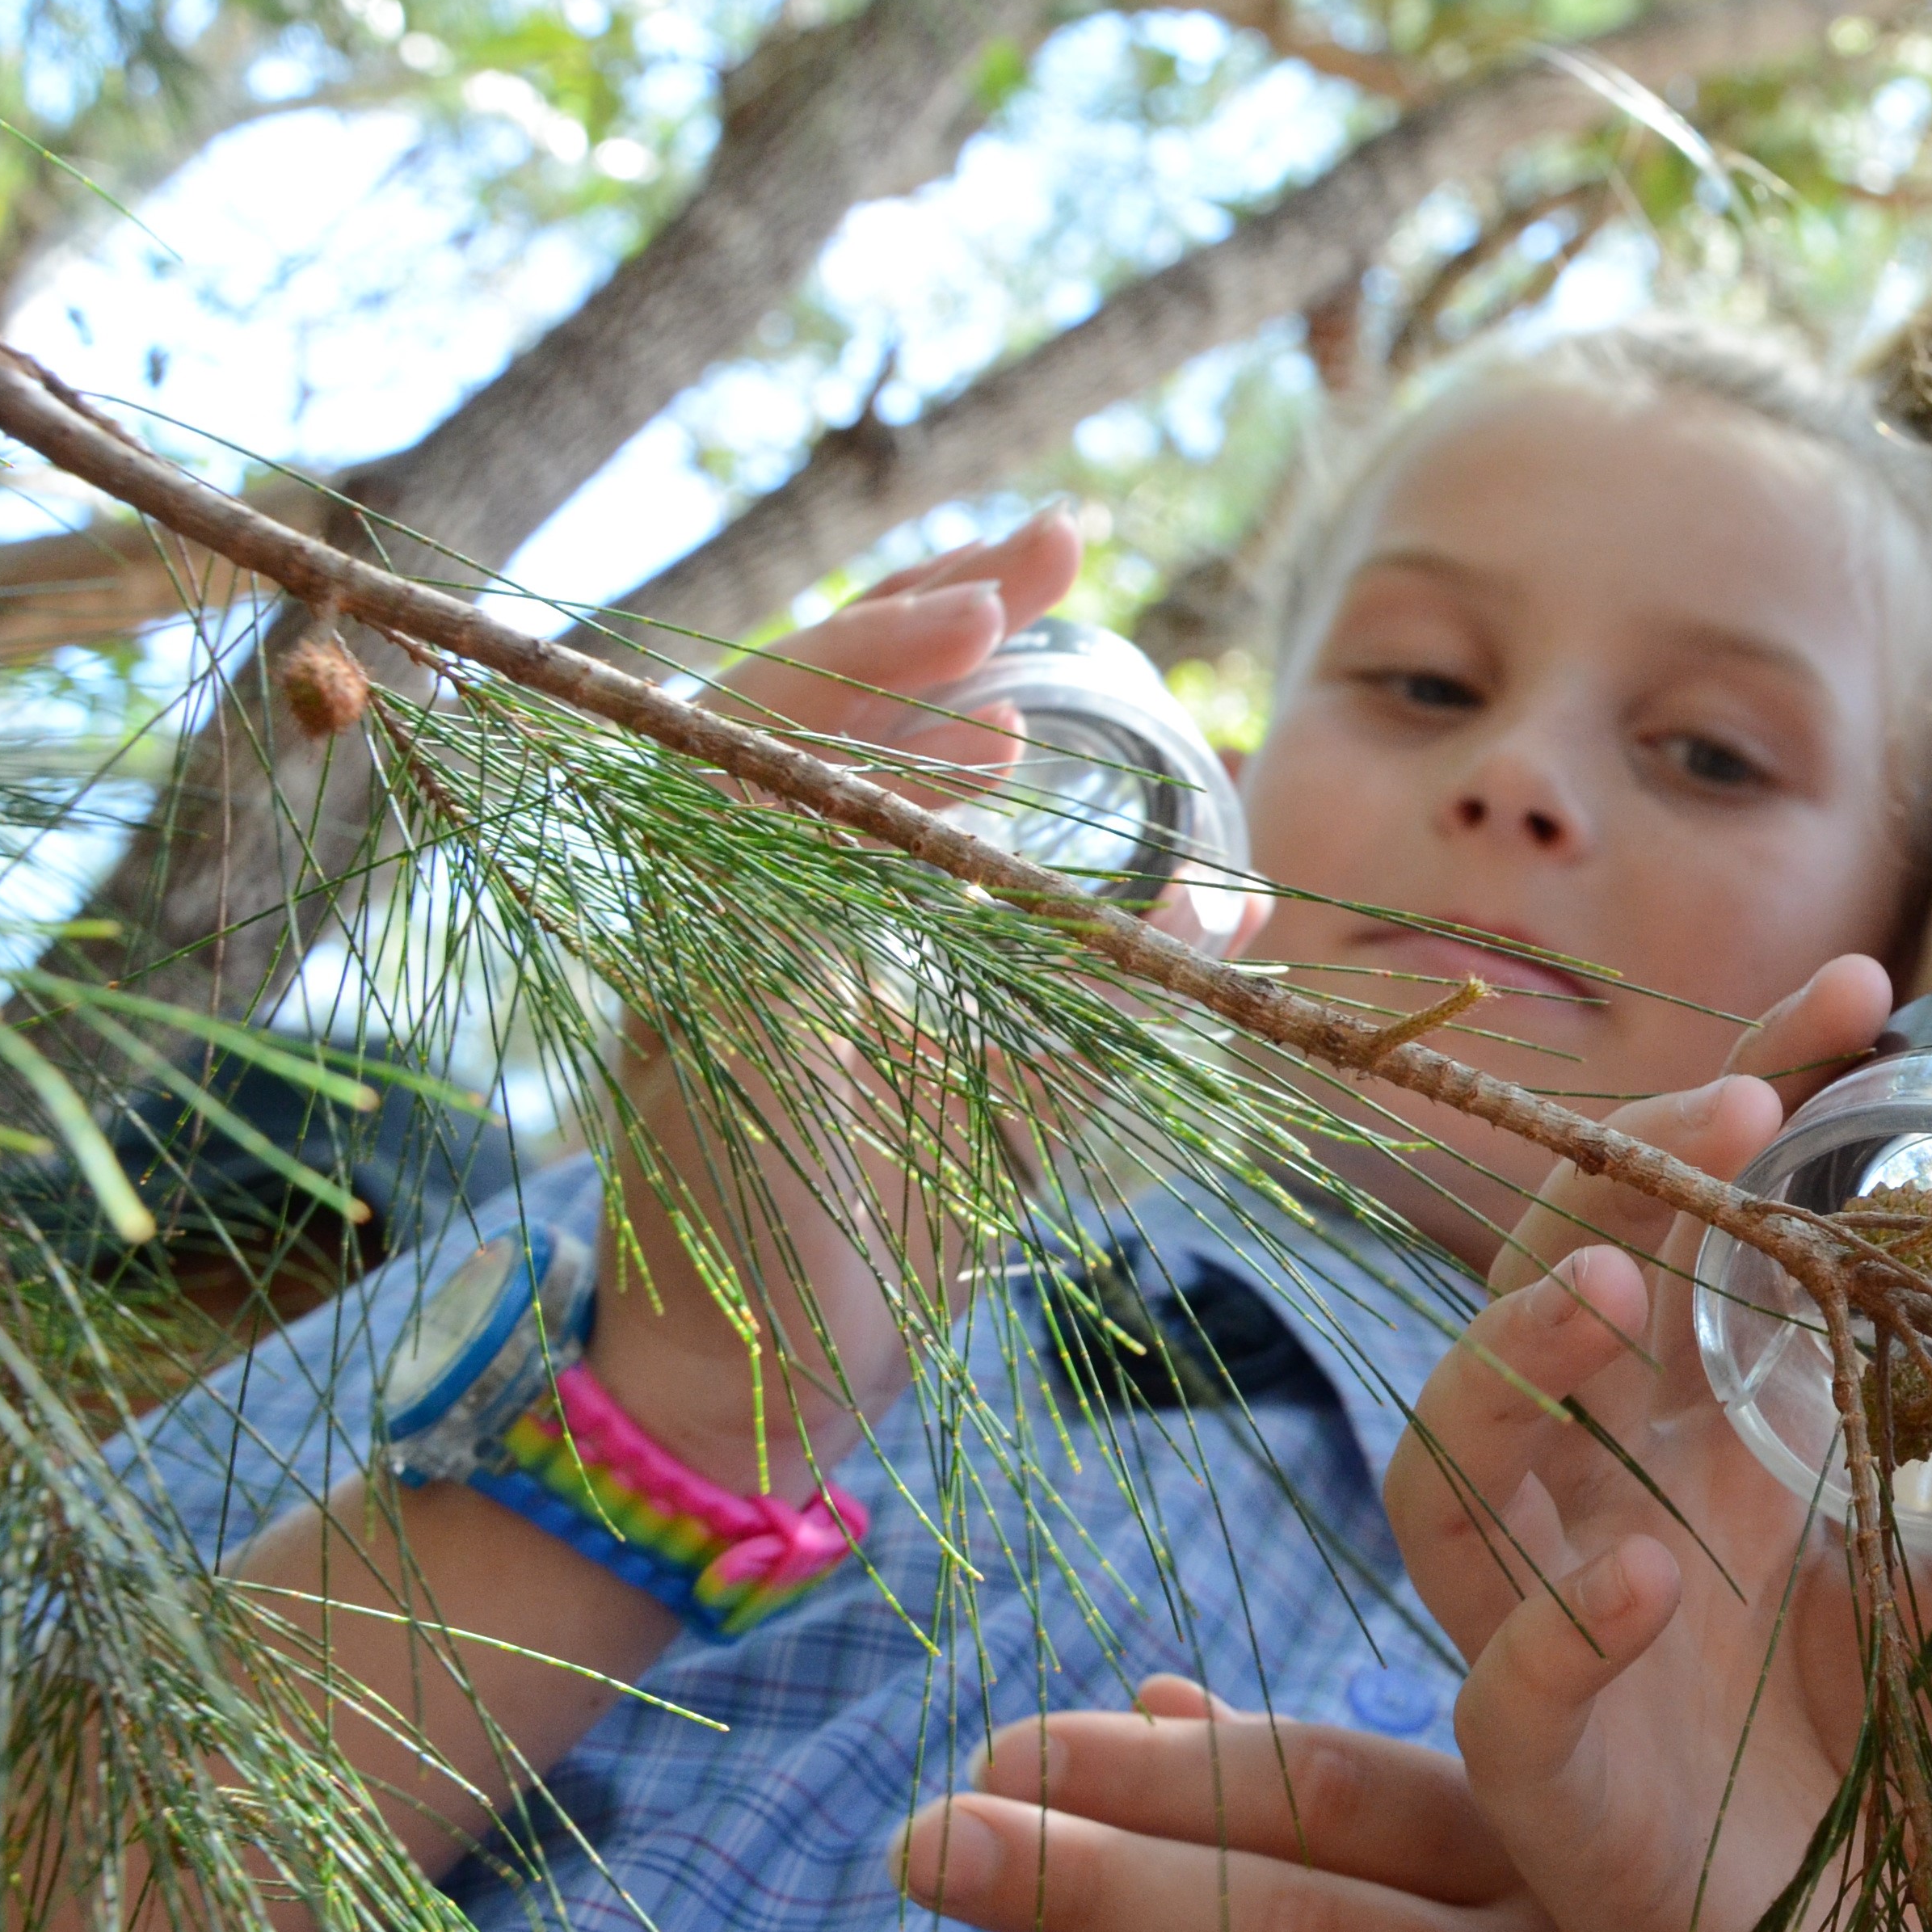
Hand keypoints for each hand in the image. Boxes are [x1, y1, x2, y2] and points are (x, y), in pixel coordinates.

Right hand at [585, 514, 1085, 1493]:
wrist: (771, 1381)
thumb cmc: (888, 1229)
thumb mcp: (1036, 1081)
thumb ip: (1117, 983)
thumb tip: (1239, 902)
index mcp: (799, 884)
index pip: (867, 706)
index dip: (953, 614)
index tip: (1068, 551)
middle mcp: (728, 884)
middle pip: (800, 685)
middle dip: (922, 600)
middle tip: (1043, 550)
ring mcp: (694, 929)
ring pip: (758, 741)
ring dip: (881, 674)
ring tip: (998, 636)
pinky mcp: (692, 991)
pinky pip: (761, 851)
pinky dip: (859, 794)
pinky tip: (971, 777)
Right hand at [1381, 956, 1911, 1931]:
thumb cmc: (1924, 1793)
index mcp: (1712, 1442)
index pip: (1695, 1223)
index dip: (1751, 1092)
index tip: (1863, 995)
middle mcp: (1608, 1506)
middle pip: (1547, 1293)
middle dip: (1616, 1183)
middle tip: (1730, 1117)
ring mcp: (1546, 1632)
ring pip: (1457, 1458)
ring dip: (1530, 1354)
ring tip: (1630, 1290)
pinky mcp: (1533, 1777)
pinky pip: (1495, 1675)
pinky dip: (1553, 1613)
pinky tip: (1640, 1571)